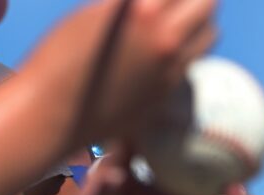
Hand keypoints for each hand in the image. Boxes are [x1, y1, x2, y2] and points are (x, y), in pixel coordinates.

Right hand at [61, 0, 218, 139]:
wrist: (53, 115)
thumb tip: (151, 1)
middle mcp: (165, 38)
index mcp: (143, 9)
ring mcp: (171, 68)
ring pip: (210, 32)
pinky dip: (186, 46)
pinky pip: (193, 59)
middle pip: (208, 2)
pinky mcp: (168, 91)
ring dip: (198, 19)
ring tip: (177, 16)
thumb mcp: (94, 13)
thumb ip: (131, 3)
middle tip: (173, 0)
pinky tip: (164, 46)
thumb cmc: (59, 57)